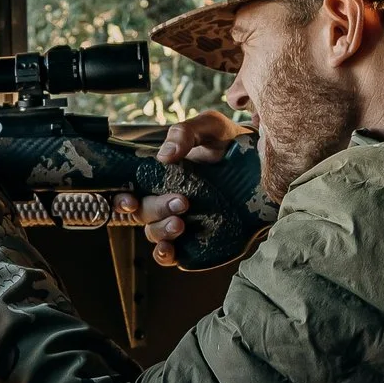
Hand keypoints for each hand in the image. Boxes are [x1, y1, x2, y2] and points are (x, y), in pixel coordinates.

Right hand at [117, 112, 249, 266]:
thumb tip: (164, 156)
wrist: (261, 164)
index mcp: (160, 175)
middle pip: (143, 213)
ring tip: (181, 223)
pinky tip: (172, 251)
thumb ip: (185, 133)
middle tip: (182, 202)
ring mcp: (181, 221)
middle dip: (156, 210)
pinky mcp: (198, 239)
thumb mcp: (210, 127)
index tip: (130, 200)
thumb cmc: (229, 142)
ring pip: (155, 234)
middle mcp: (165, 200)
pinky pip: (175, 254)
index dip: (122, 199)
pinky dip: (166, 255)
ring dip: (162, 231)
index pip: (130, 189)